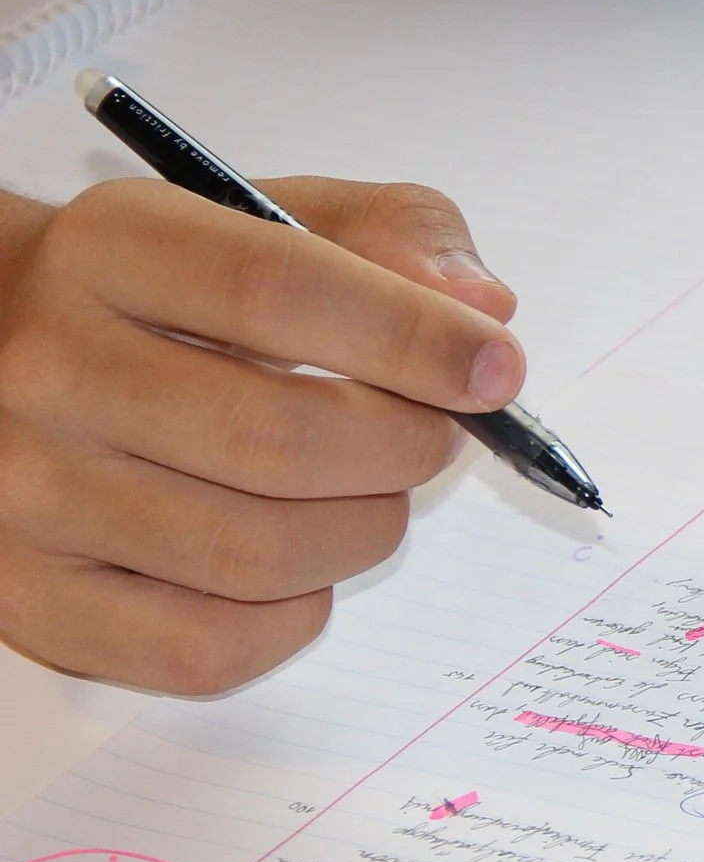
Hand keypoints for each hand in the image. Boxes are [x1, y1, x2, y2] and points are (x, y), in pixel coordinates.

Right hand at [0, 177, 525, 694]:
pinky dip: (294, 615)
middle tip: (430, 436)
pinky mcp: (32, 601)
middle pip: (277, 439)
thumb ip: (393, 235)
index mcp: (108, 250)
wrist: (0, 352)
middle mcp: (44, 370)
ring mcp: (24, 495)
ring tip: (364, 492)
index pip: (279, 290)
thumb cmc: (172, 289)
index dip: (414, 338)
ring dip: (362, 530)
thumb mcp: (269, 214)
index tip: (495, 368)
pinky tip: (296, 563)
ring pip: (256, 554)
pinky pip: (209, 647)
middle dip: (403, 447)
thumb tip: (482, 310)